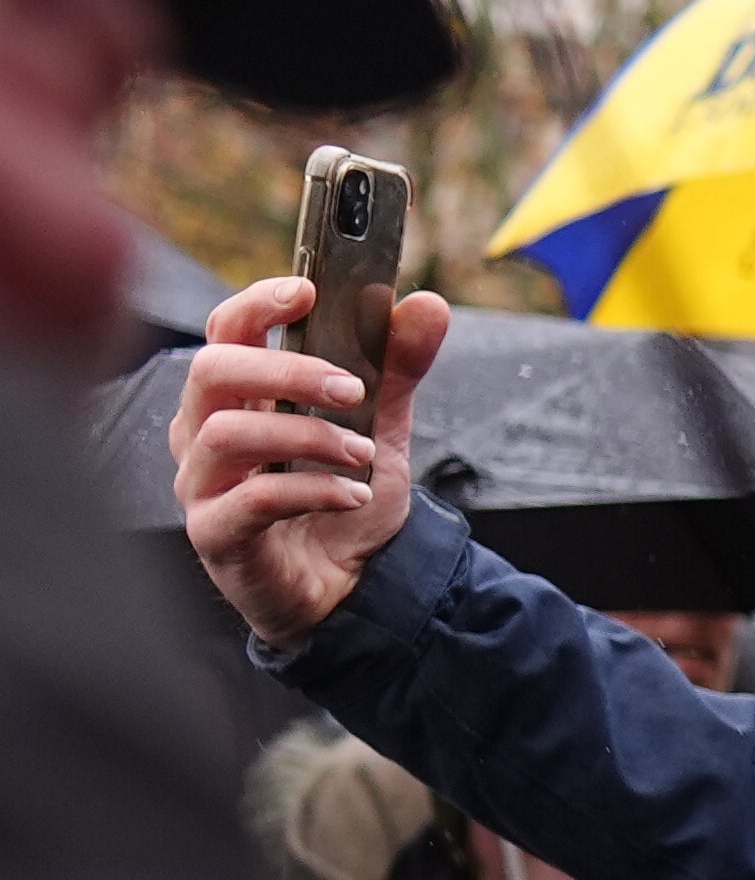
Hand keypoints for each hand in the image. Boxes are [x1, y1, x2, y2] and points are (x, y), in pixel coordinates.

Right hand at [170, 273, 452, 644]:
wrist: (350, 587)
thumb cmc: (342, 500)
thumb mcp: (382, 427)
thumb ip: (397, 368)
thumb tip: (426, 305)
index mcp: (239, 396)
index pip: (224, 331)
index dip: (256, 305)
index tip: (307, 292)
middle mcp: (205, 433)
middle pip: (211, 371)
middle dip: (286, 369)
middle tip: (352, 389)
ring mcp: (202, 485)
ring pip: (225, 433)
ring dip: (306, 435)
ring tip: (363, 454)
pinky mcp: (215, 535)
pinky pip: (248, 501)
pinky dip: (311, 490)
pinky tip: (352, 495)